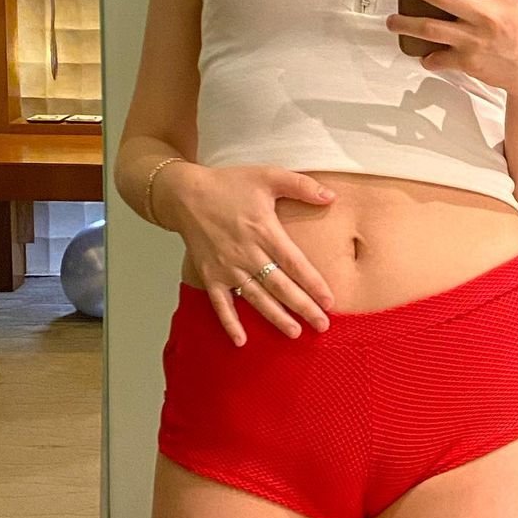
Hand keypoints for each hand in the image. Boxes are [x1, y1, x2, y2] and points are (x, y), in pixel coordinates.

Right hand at [155, 163, 337, 346]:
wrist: (185, 194)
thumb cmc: (229, 184)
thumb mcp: (268, 175)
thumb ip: (301, 185)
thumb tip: (332, 196)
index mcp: (264, 230)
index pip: (294, 263)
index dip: (313, 283)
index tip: (330, 301)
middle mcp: (247, 253)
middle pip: (279, 286)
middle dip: (302, 307)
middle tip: (322, 325)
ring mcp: (226, 267)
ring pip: (255, 298)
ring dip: (275, 317)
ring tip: (294, 333)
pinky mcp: (209, 275)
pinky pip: (220, 304)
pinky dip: (230, 323)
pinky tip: (242, 341)